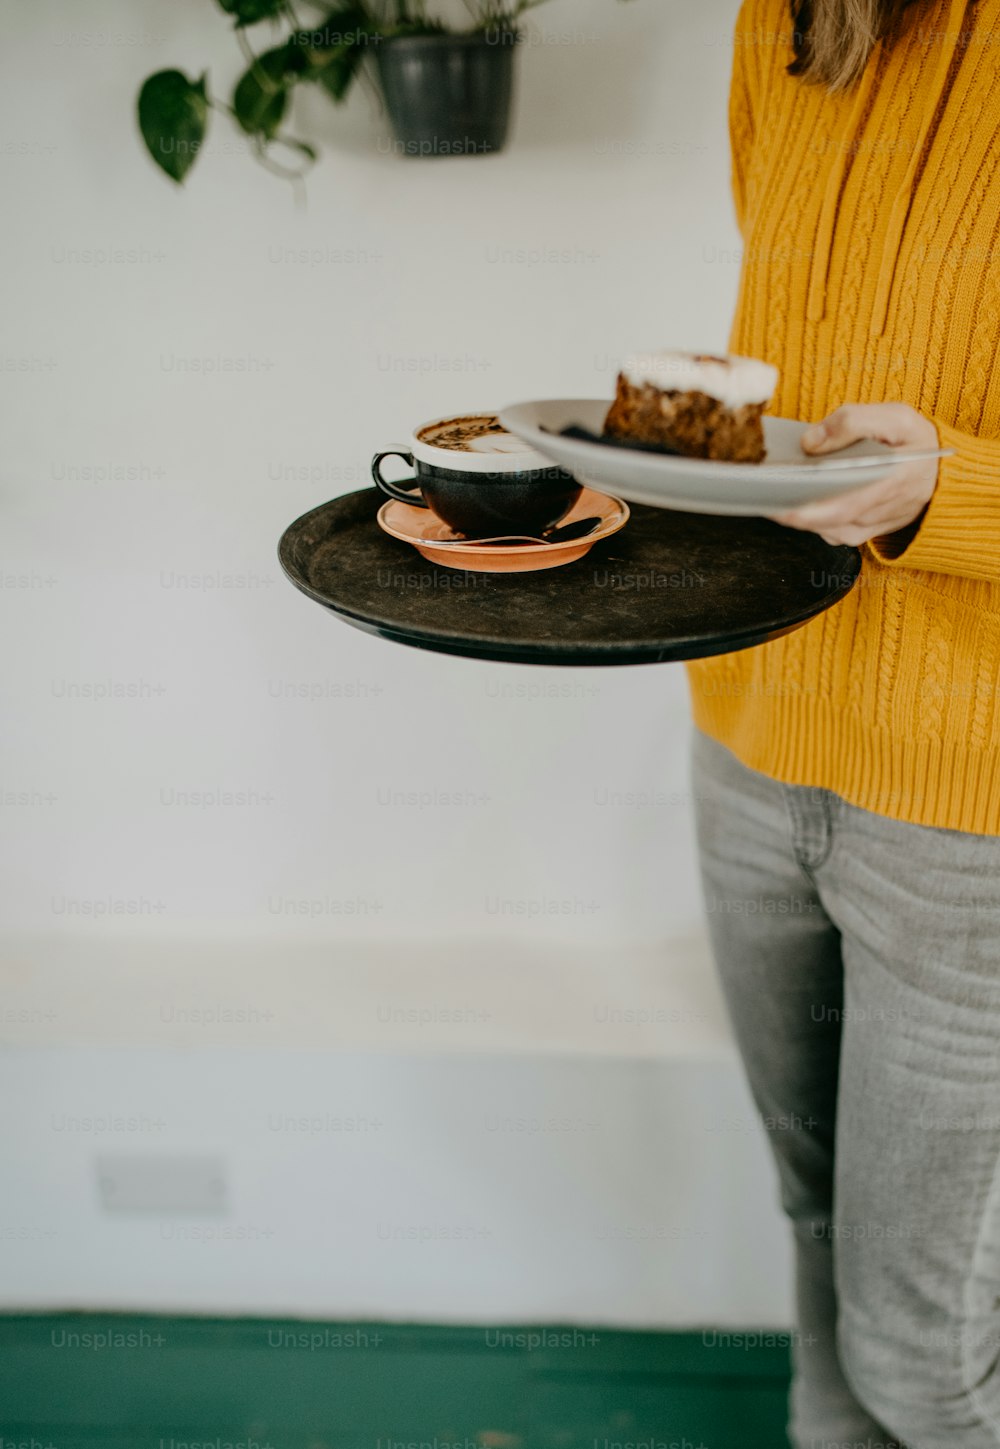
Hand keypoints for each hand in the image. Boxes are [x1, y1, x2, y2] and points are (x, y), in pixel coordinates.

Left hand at [769, 402, 939, 546]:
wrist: (940, 474)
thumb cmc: (915, 442)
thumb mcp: (894, 417)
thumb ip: (852, 423)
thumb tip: (809, 442)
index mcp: (889, 482)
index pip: (836, 506)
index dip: (799, 509)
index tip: (770, 498)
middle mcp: (876, 513)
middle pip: (820, 520)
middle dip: (786, 508)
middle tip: (759, 491)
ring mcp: (867, 527)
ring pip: (820, 528)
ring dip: (796, 512)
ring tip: (774, 489)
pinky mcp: (860, 533)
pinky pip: (827, 530)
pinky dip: (809, 516)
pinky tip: (796, 497)